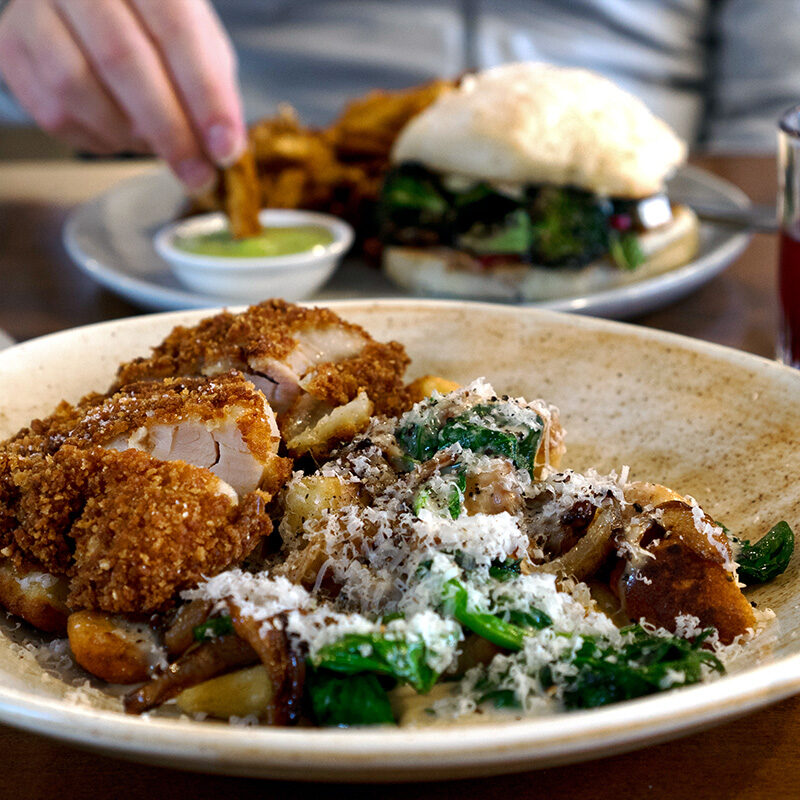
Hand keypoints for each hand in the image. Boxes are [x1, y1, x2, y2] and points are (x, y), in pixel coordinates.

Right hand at [0, 0, 245, 192]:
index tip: (225, 147)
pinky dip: (97, 137)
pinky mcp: (11, 45)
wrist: (91, 4)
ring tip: (155, 146)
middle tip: (198, 175)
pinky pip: (51, 110)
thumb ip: (213, 87)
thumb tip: (223, 146)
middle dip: (169, 130)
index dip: (204, 94)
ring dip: (127, 134)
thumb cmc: (157, 27)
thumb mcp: (200, 44)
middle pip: (122, 58)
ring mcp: (35, 7)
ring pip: (76, 84)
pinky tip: (120, 134)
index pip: (176, 27)